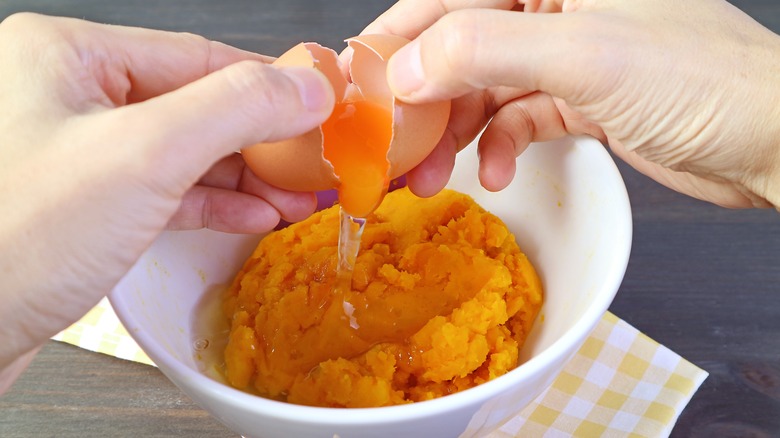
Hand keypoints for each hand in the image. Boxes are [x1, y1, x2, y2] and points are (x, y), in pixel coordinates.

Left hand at [0, 14, 334, 374]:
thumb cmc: (13, 238)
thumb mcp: (143, 156)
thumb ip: (234, 109)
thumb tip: (307, 86)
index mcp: (67, 56)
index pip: (196, 56)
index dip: (268, 83)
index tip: (320, 103)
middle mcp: (66, 96)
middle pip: (192, 105)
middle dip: (260, 141)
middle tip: (313, 163)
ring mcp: (72, 153)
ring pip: (180, 152)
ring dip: (243, 177)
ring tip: (295, 198)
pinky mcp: (79, 206)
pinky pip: (160, 191)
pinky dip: (210, 203)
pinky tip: (251, 216)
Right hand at [363, 0, 779, 208]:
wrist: (774, 141)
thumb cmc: (702, 80)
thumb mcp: (584, 56)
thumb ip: (486, 51)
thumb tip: (409, 63)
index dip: (402, 33)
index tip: (362, 77)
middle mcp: (556, 7)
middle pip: (463, 45)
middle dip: (425, 98)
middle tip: (395, 144)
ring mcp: (567, 55)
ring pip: (486, 88)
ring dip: (456, 133)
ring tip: (431, 176)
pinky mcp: (580, 99)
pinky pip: (519, 119)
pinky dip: (502, 147)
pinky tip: (497, 173)